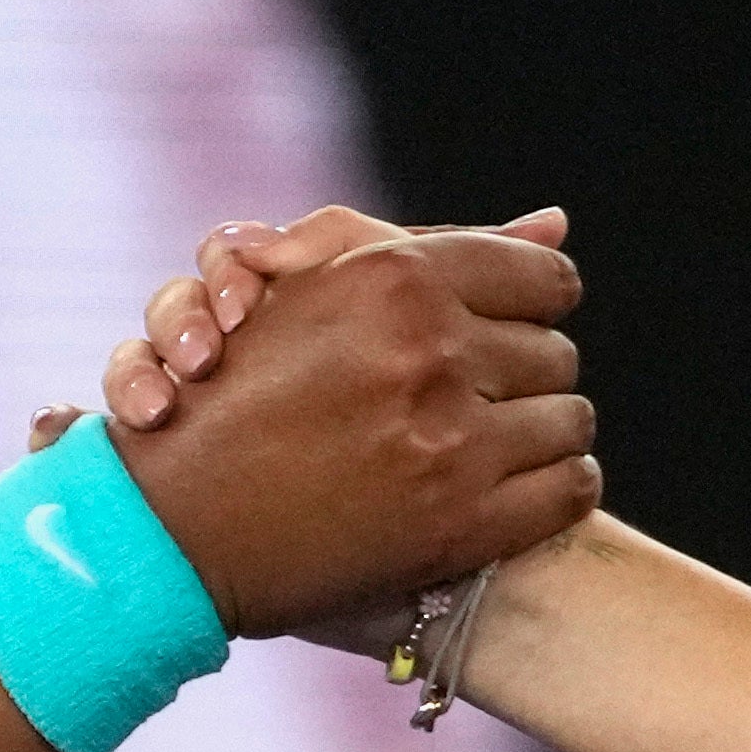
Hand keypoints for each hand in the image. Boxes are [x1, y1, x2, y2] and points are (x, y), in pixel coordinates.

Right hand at [95, 223, 593, 635]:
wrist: (178, 528)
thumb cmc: (241, 397)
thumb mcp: (324, 292)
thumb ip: (437, 251)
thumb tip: (558, 224)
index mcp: (396, 279)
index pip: (543, 278)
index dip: (530, 307)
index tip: (505, 334)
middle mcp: (429, 351)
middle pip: (556, 352)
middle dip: (523, 374)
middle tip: (480, 400)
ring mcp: (450, 440)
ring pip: (572, 418)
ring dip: (537, 432)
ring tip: (490, 446)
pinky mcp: (463, 524)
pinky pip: (571, 489)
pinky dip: (551, 489)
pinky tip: (504, 491)